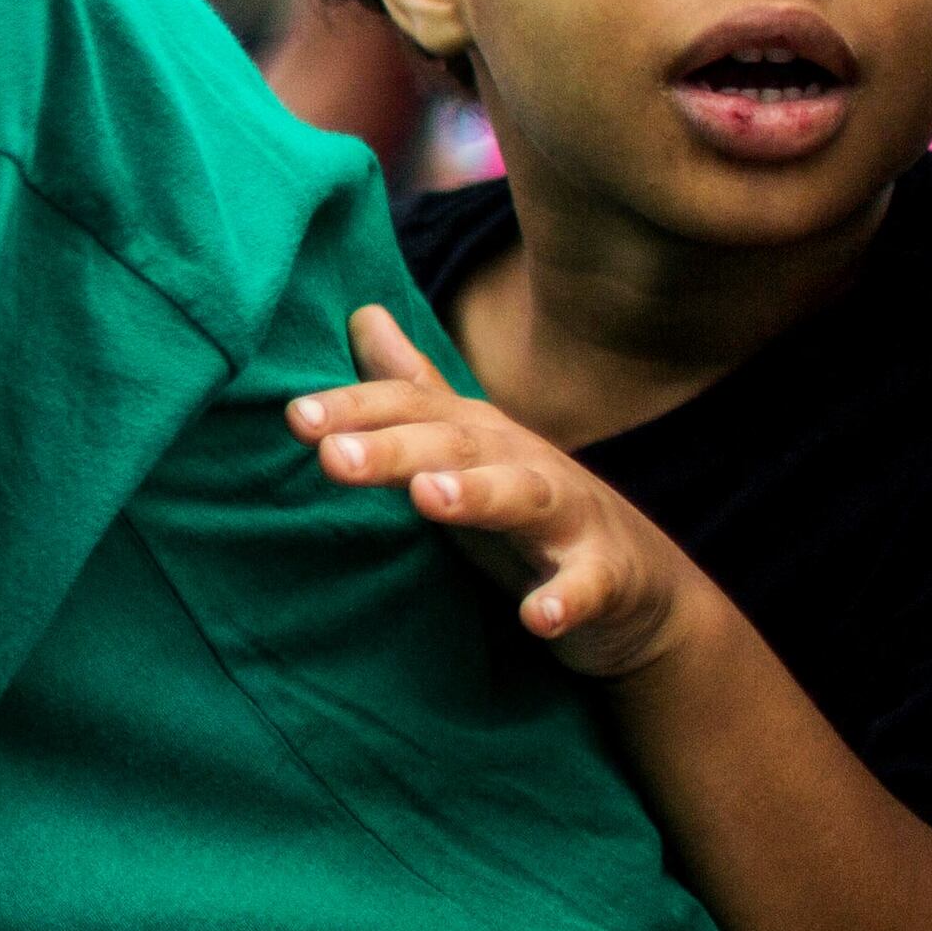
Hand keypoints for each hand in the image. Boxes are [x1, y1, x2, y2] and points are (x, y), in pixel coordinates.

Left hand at [290, 307, 705, 675]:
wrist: (638, 582)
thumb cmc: (528, 507)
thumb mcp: (466, 445)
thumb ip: (412, 390)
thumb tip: (361, 314)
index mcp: (478, 436)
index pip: (410, 410)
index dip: (354, 409)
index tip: (293, 416)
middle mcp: (522, 463)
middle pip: (454, 446)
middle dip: (395, 448)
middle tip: (333, 457)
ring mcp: (569, 518)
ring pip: (522, 497)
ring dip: (478, 495)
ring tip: (429, 497)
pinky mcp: (607, 577)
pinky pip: (587, 587)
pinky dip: (565, 599)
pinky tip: (537, 616)